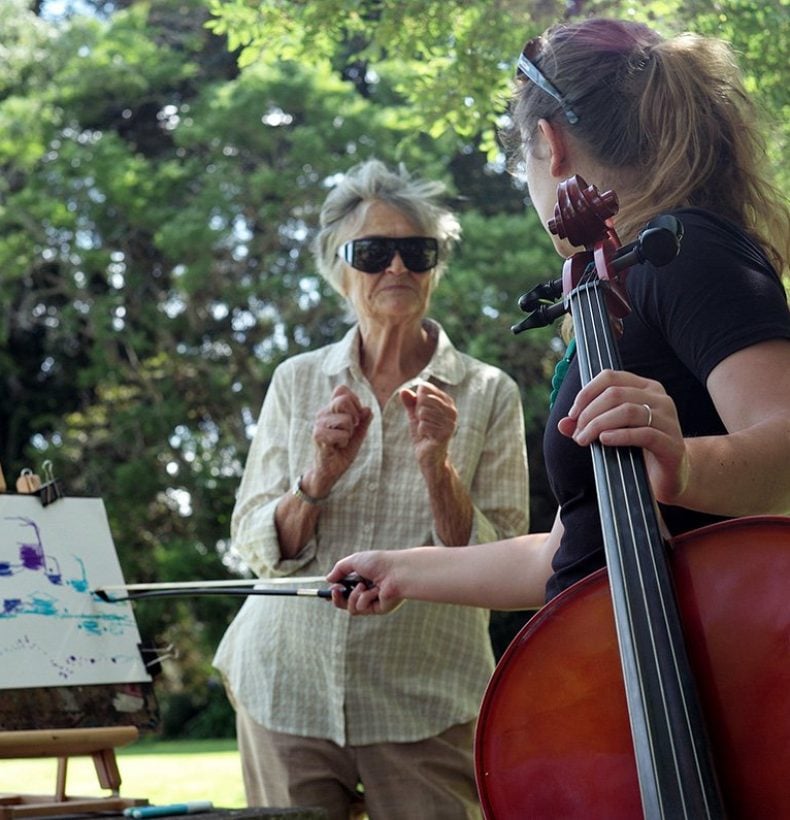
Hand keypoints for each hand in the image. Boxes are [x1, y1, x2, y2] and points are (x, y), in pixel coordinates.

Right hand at [310, 385, 372, 490]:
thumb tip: (368, 408)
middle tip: (350, 430)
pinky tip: (337, 447)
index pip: (342, 390)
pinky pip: (342, 434)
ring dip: (349, 433)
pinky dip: (344, 442)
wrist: (329, 471)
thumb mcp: (358, 435)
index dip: (354, 401)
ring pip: (346, 419)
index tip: (355, 417)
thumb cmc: (342, 451)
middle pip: (343, 400)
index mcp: (330, 409)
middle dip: (354, 416)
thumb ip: (363, 422)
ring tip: (341, 441)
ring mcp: (318, 424)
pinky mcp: (318, 435)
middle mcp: (322, 413)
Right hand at [326, 551, 404, 614]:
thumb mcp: (355, 561)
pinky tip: (375, 591)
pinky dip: (364, 598)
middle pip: (344, 603)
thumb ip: (340, 569)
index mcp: (363, 579)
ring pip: (350, 608)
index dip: (335, 592)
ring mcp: (372, 602)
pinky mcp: (377, 609)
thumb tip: (328, 579)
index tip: (329, 590)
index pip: (345, 589)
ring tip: (362, 586)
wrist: (396, 572)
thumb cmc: (378, 563)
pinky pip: (361, 608)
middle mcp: (367, 591)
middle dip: (337, 598)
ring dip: (352, 596)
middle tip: (336, 591)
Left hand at [400, 382, 457, 473]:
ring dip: (420, 423)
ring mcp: (450, 422)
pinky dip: (421, 432)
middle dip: (418, 412)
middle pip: (424, 399)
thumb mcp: (414, 416)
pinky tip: (428, 437)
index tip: (422, 413)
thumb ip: (410, 402)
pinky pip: (423, 425)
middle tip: (424, 424)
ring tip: (427, 431)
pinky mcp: (445, 434)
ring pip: (423, 412)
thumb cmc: (423, 435)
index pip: (425, 388)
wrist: (429, 458)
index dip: (417, 401)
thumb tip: (403, 391)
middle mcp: (452, 410)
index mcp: (447, 402)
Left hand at [558, 369, 688, 504]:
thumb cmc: (639, 449)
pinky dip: (619, 436)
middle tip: (578, 434)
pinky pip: (643, 433)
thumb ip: (587, 425)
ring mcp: (668, 419)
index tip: (572, 414)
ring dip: (599, 425)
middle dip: (589, 413)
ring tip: (585, 440)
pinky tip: (604, 440)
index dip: (586, 393)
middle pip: (615, 394)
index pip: (610, 377)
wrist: (671, 474)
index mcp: (645, 388)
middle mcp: (660, 398)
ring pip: (627, 411)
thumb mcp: (611, 432)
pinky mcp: (672, 443)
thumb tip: (562, 424)